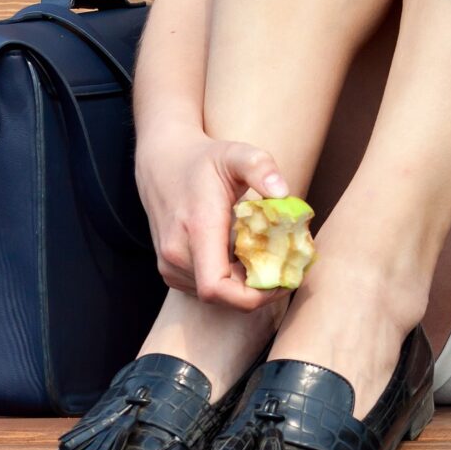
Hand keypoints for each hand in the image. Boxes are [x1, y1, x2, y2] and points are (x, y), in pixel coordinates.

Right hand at [134, 125, 289, 310]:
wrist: (162, 164)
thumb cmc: (204, 160)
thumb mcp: (236, 154)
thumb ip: (261, 167)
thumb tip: (283, 192)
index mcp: (196, 229)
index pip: (216, 287)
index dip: (253, 295)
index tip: (284, 279)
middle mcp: (177, 254)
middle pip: (223, 295)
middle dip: (259, 289)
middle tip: (288, 269)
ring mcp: (170, 265)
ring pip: (216, 294)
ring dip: (245, 284)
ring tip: (270, 260)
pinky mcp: (170, 269)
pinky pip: (205, 287)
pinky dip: (230, 280)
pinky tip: (246, 257)